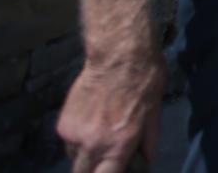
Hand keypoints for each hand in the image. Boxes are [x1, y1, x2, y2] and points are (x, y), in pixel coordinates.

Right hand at [57, 54, 164, 172]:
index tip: (115, 169)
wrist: (118, 55)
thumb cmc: (144, 81)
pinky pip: (69, 140)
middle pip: (82, 172)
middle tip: (105, 160)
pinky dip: (78, 137)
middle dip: (92, 170)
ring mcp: (73, 134)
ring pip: (74, 157)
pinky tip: (92, 120)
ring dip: (85, 153)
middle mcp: (92, 144)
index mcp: (118, 144)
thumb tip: (146, 161)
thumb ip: (148, 142)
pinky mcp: (62, 123)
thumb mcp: (154, 113)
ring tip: (101, 133)